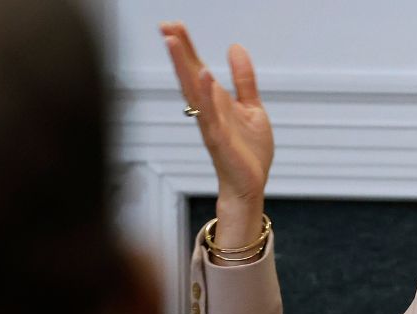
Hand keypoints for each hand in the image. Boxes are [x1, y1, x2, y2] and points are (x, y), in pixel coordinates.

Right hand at [159, 22, 272, 245]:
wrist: (250, 185)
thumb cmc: (248, 152)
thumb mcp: (251, 107)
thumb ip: (243, 79)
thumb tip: (235, 48)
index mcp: (215, 101)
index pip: (196, 68)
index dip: (186, 47)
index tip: (172, 25)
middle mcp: (208, 110)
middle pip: (189, 75)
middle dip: (178, 51)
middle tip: (165, 26)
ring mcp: (211, 125)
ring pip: (193, 91)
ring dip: (183, 67)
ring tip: (173, 42)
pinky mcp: (219, 140)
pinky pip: (210, 114)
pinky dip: (206, 96)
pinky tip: (203, 75)